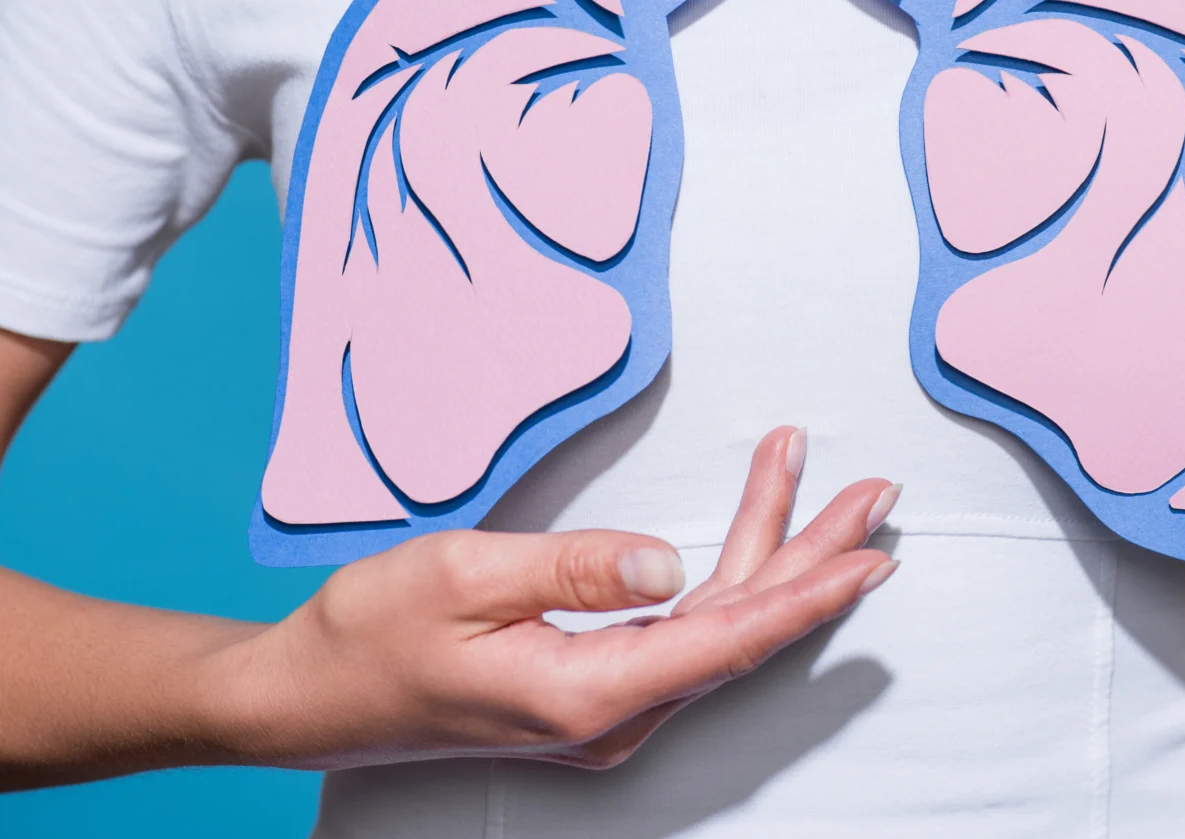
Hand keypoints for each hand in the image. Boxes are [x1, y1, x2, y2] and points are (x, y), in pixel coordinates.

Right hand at [207, 427, 898, 770]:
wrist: (309, 694)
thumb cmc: (373, 631)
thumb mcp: (462, 578)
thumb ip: (573, 568)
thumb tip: (670, 562)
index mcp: (587, 693)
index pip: (726, 639)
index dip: (807, 594)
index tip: (869, 555)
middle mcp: (612, 713)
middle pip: (741, 629)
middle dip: (811, 555)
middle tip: (874, 495)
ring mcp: (604, 706)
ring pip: (715, 623)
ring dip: (765, 548)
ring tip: (804, 472)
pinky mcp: (590, 687)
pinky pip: (682, 628)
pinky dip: (721, 568)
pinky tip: (742, 527)